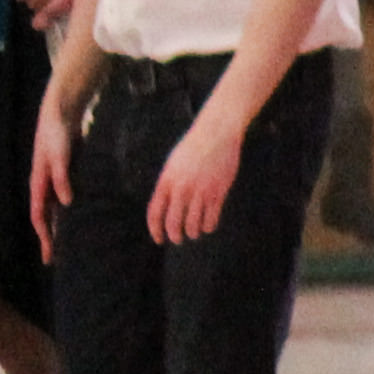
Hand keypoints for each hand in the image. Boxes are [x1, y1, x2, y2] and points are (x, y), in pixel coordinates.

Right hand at [24, 100, 65, 250]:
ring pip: (54, 211)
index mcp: (39, 184)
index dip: (45, 237)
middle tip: (56, 260)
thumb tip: (66, 203)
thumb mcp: (61, 156)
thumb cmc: (58, 135)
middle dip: (50, 239)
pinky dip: (69, 212)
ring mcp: (53, 181)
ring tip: (67, 245)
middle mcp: (44, 185)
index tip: (50, 255)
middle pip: (46, 218)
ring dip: (59, 227)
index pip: (40, 217)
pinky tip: (80, 219)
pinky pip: (64, 199)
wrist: (61, 114)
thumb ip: (62, 178)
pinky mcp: (64, 174)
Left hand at [145, 112, 241, 244]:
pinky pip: (211, 217)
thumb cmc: (193, 148)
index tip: (159, 239)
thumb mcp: (173, 165)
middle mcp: (181, 188)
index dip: (155, 230)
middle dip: (175, 236)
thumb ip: (169, 185)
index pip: (155, 214)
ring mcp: (200, 191)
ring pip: (193, 224)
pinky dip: (209, 226)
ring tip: (194, 233)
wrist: (216, 134)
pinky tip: (208, 226)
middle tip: (179, 239)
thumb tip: (167, 206)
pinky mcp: (218, 191)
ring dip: (193, 233)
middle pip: (173, 222)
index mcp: (166, 182)